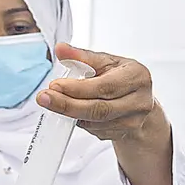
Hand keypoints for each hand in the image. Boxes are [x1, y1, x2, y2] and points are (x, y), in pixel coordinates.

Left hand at [38, 43, 174, 184]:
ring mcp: (132, 121)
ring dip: (69, 114)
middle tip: (44, 98)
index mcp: (137, 77)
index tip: (54, 85)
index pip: (104, 86)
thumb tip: (60, 49)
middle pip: (99, 109)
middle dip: (67, 105)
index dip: (78, 88)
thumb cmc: (122, 77)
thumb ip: (82, 56)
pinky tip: (71, 112)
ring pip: (94, 122)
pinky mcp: (122, 134)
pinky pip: (94, 130)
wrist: (140, 102)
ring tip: (52, 103)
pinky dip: (79, 121)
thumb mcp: (106, 62)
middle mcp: (139, 101)